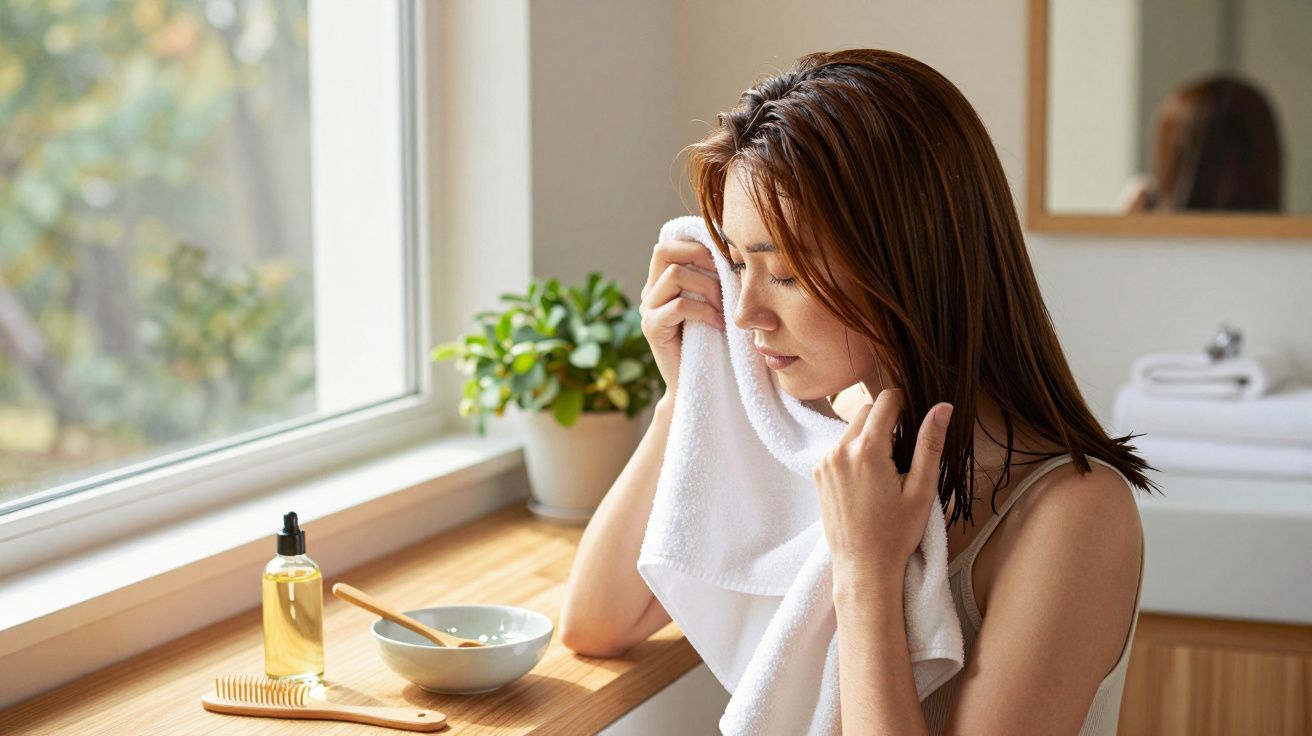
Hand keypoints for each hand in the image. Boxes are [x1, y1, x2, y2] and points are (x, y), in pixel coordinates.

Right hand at [639, 239, 725, 401]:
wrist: (699, 385)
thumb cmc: (714, 343)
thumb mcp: (715, 304)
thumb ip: (714, 279)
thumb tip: (736, 251)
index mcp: (662, 282)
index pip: (669, 244)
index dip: (696, 243)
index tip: (724, 258)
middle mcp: (650, 292)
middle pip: (664, 251)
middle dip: (700, 256)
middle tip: (726, 278)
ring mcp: (647, 310)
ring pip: (674, 275)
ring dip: (708, 287)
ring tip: (724, 308)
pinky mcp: (651, 329)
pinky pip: (679, 306)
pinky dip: (705, 311)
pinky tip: (719, 324)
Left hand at [812, 388, 953, 583]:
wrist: (863, 567)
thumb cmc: (896, 533)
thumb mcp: (922, 489)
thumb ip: (930, 444)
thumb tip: (942, 407)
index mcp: (868, 450)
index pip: (887, 400)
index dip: (905, 403)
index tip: (915, 419)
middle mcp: (840, 451)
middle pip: (867, 410)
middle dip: (886, 421)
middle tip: (903, 454)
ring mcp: (825, 462)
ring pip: (852, 429)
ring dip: (869, 438)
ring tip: (885, 472)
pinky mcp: (818, 474)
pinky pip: (839, 448)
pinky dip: (854, 453)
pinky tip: (867, 481)